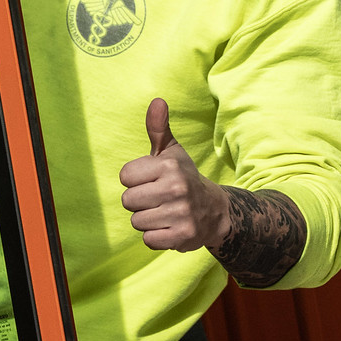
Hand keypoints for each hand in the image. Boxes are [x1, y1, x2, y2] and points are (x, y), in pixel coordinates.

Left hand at [119, 97, 230, 251]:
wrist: (215, 211)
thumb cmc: (183, 178)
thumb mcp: (172, 152)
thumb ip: (158, 128)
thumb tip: (157, 101)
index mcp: (169, 166)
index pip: (125, 176)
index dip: (135, 180)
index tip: (151, 180)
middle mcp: (176, 188)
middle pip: (127, 200)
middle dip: (139, 202)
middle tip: (158, 199)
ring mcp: (180, 213)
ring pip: (136, 221)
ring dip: (147, 220)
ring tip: (164, 212)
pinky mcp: (181, 236)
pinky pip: (148, 239)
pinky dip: (156, 236)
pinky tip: (169, 227)